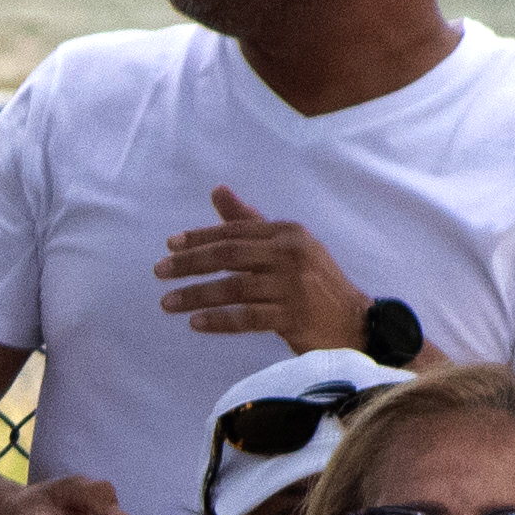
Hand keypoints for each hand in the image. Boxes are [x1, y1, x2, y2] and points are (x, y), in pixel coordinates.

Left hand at [154, 188, 374, 354]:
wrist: (354, 321)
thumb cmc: (313, 281)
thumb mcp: (287, 246)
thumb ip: (249, 222)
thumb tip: (217, 190)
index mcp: (287, 232)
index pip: (235, 231)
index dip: (199, 237)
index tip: (169, 246)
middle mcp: (291, 254)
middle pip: (229, 254)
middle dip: (190, 263)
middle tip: (159, 271)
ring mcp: (293, 286)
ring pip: (234, 287)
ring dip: (196, 295)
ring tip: (168, 302)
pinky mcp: (293, 316)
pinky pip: (247, 317)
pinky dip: (219, 320)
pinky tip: (196, 323)